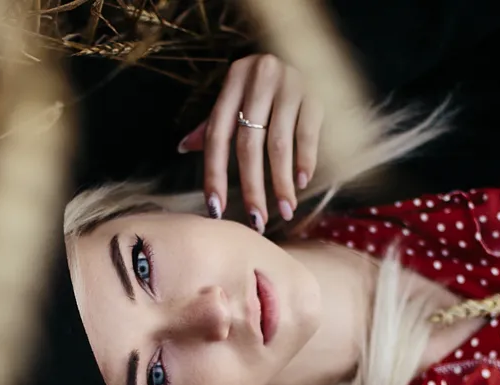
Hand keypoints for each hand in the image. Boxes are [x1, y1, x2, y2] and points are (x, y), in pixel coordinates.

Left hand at [176, 53, 322, 232]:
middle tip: (256, 220)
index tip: (216, 209)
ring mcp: (290, 85)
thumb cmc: (265, 84)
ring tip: (284, 210)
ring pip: (279, 144)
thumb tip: (183, 148)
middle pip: (249, 144)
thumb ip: (215, 122)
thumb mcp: (238, 95)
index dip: (214, 174)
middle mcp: (260, 79)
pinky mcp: (316, 93)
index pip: (217, 135)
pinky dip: (305, 162)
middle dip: (252, 187)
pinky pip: (308, 135)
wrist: (307, 49)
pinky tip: (301, 183)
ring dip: (281, 183)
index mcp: (234, 81)